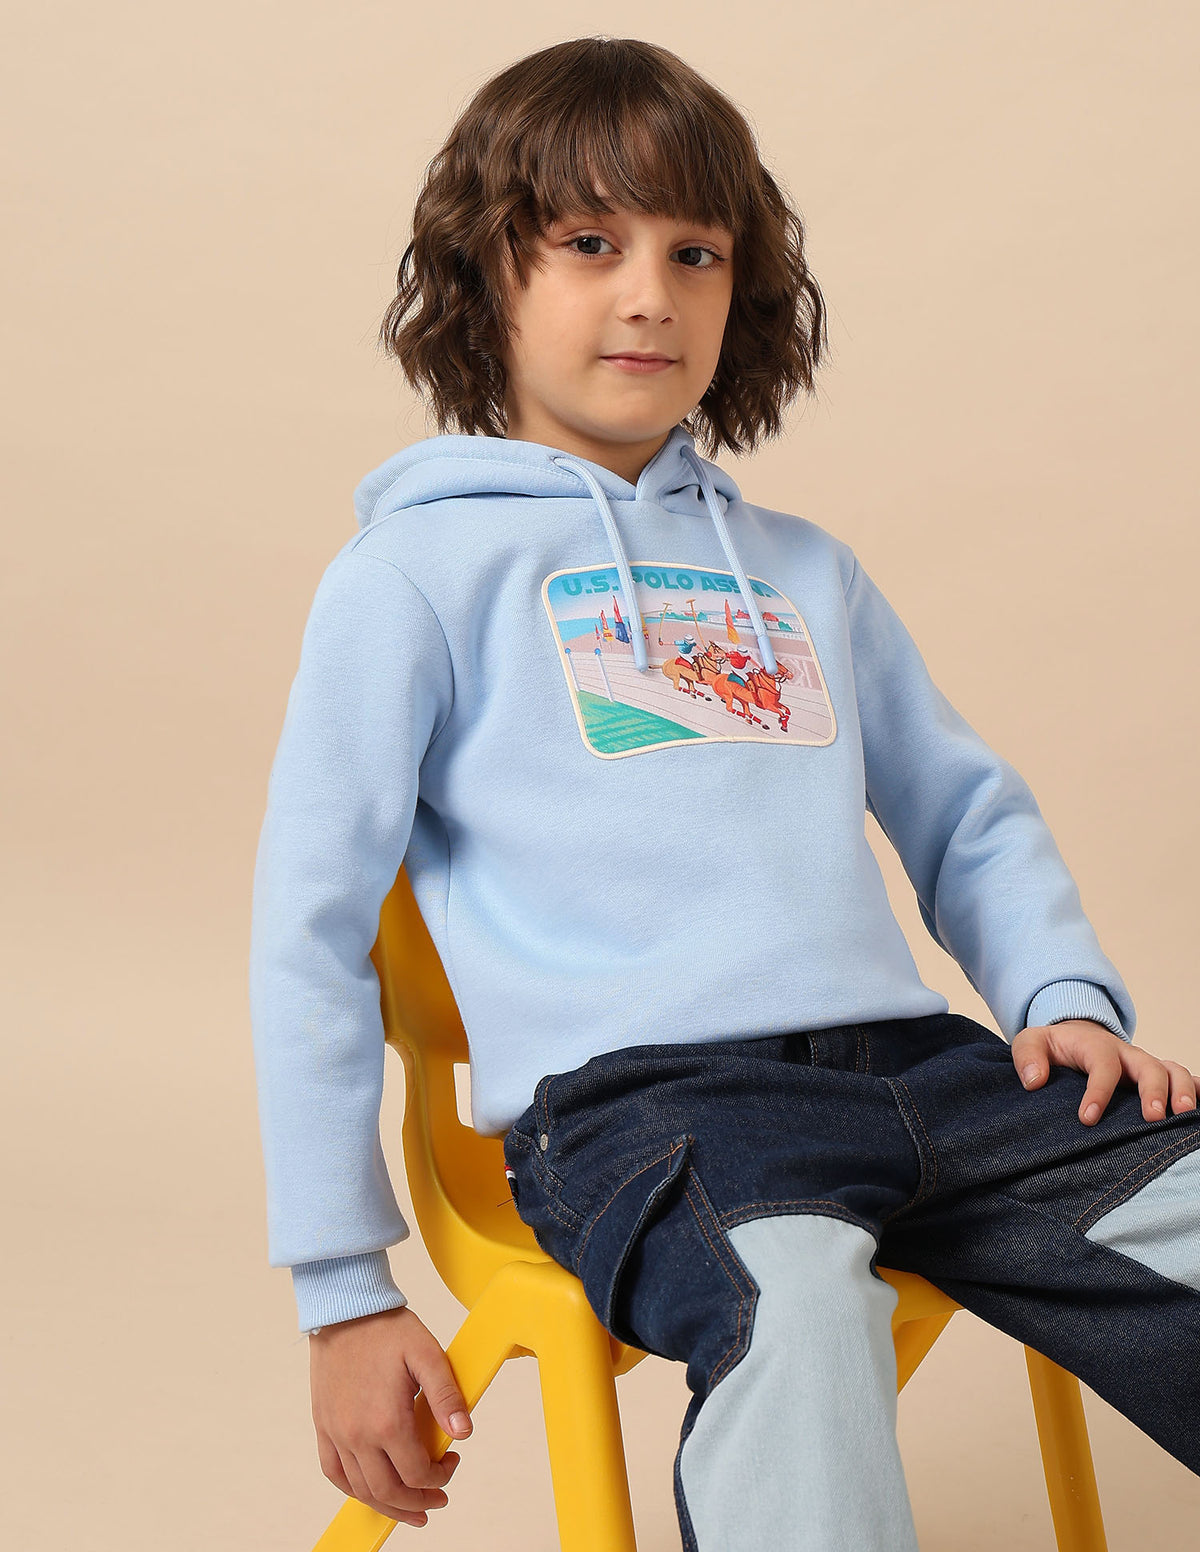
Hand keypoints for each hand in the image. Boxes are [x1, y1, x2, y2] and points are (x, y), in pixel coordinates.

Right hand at [309, 1304, 471, 1527]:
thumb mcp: (427, 1354)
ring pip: (361, 1489)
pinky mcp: (323, 1426)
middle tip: (436, 1501)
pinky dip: (353, 1489)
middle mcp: (358, 1435)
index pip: (416, 1474)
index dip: (439, 1477)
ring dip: (387, 1505)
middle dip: (417, 1502)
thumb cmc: (386, 1329)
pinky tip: (369, 1490)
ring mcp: (336, 1433)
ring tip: (408, 1509)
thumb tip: (464, 1432)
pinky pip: (334, 1472)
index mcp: (387, 1421)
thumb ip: (446, 1396)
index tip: (452, 1462)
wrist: (345, 1309)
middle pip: (389, 1491)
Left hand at [1012, 1018, 1198, 1126]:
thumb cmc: (1053, 1046)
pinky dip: (1198, 1091)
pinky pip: (1185, 1080)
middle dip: (1154, 1091)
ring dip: (1183, 1091)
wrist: (1074, 1038)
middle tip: (1152, 1118)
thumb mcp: (1031, 1042)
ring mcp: (1145, 1066)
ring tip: (1183, 1116)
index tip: (1087, 1119)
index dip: (1098, 1092)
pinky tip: (1199, 1112)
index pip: (1103, 1066)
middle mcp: (1127, 1055)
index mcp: (1096, 1046)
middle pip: (1150, 1066)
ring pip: (1173, 1072)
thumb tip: (1033, 1080)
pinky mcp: (1157, 1078)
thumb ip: (1027, 1056)